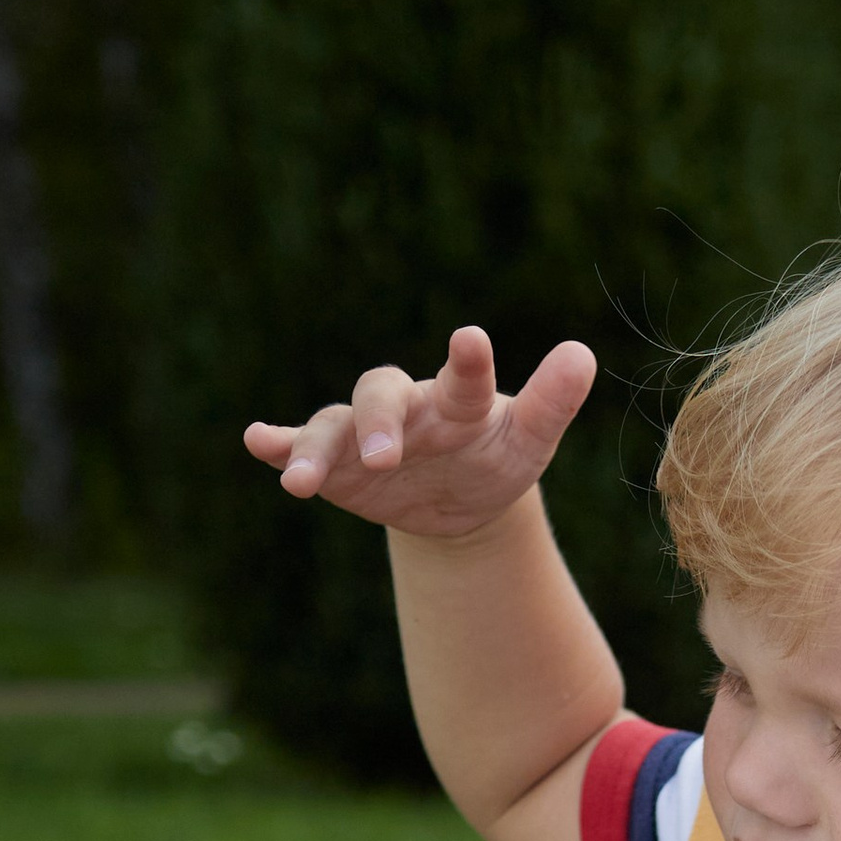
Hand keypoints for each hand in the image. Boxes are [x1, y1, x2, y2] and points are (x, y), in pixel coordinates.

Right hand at [244, 325, 595, 539]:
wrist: (464, 499)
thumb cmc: (496, 458)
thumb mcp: (529, 441)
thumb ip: (551, 402)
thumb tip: (584, 354)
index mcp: (457, 400)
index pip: (463, 377)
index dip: (467, 362)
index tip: (472, 341)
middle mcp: (405, 406)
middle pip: (380, 396)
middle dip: (378, 424)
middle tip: (385, 459)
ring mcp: (363, 431)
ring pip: (332, 426)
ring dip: (313, 449)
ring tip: (299, 481)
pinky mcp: (337, 461)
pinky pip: (301, 444)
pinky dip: (278, 445)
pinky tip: (257, 443)